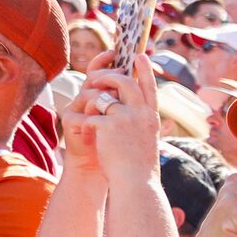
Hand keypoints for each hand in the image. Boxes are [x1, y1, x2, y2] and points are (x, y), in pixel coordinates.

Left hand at [64, 58, 159, 185]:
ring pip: (103, 96)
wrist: (136, 181)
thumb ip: (139, 120)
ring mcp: (125, 117)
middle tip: (95, 77)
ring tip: (86, 107)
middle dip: (107, 76)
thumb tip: (124, 107)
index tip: (139, 54)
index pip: (149, 85)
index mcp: (151, 116)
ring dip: (91, 99)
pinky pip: (91, 115)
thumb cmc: (139, 165)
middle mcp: (141, 112)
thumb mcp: (146, 138)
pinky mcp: (108, 125)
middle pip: (124, 81)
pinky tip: (87, 134)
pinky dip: (86, 123)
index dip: (144, 69)